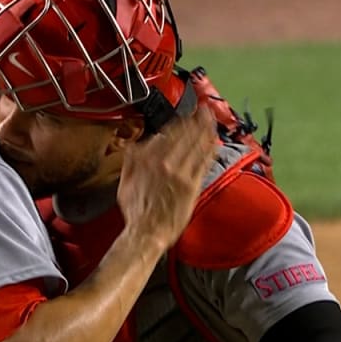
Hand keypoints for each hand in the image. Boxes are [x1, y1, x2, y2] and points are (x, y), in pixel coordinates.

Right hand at [117, 106, 218, 248]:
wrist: (146, 232)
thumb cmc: (136, 211)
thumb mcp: (125, 182)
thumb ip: (130, 161)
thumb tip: (135, 146)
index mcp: (146, 159)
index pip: (167, 134)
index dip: (180, 122)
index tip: (186, 116)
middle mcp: (164, 162)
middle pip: (184, 135)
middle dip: (196, 119)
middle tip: (204, 109)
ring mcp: (179, 173)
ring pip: (195, 145)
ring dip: (205, 129)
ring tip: (212, 118)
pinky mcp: (192, 185)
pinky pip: (203, 162)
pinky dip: (210, 149)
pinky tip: (215, 141)